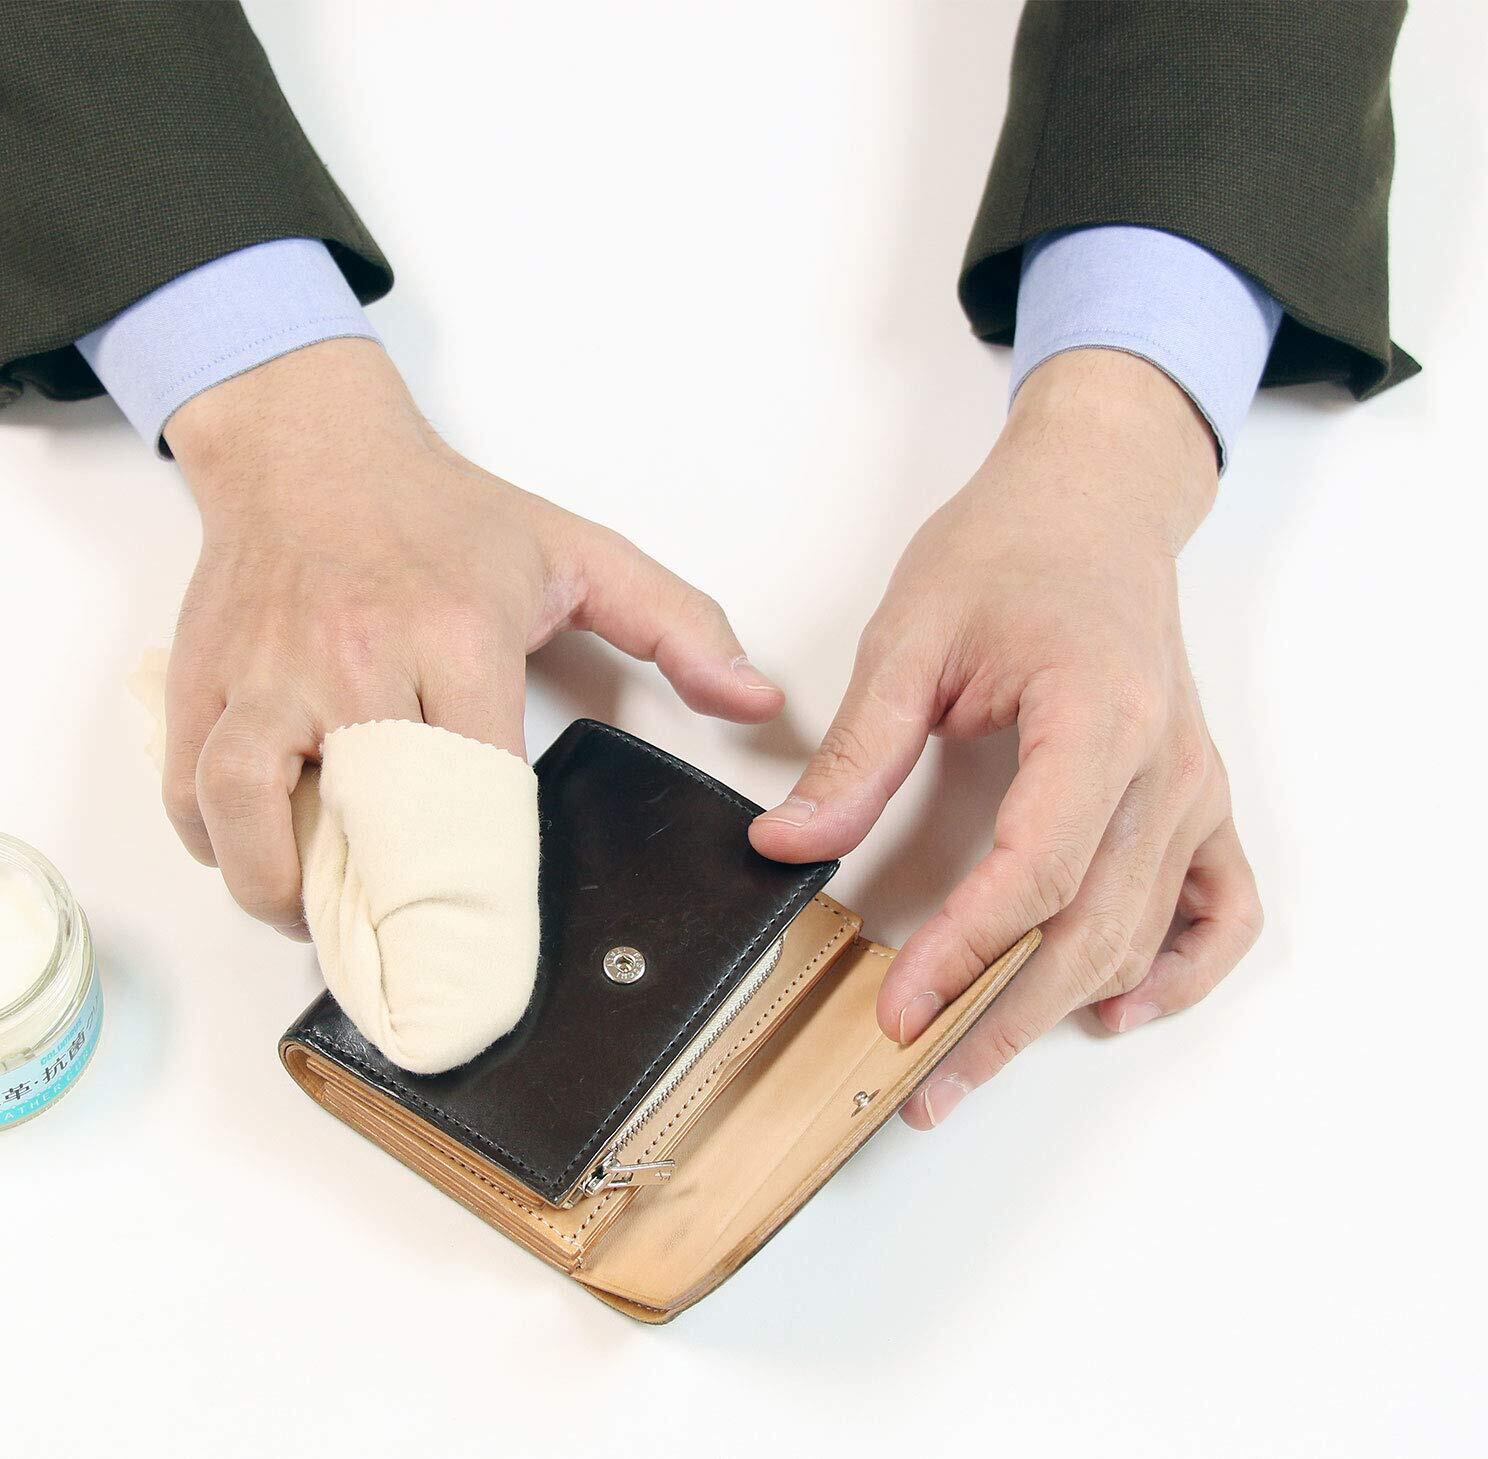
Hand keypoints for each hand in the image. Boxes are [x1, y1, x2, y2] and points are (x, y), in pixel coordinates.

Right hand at [162, 338, 783, 933]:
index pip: (471, 793)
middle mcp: (353, 656)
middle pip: (357, 816)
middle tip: (400, 964)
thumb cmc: (439, 509)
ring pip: (243, 804)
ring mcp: (266, 668)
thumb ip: (678, 624)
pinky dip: (210, 841)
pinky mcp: (201, 675)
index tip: (492, 947)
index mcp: (455, 635)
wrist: (309, 440)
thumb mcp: (577, 550)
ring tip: (309, 917)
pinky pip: (188, 782)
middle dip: (376, 911)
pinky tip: (250, 858)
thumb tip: (756, 699)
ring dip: (272, 886)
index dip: (480, 886)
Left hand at [750, 349, 1263, 1126]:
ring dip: (1058, 1010)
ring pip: (1139, 936)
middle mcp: (1165, 768)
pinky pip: (1218, 911)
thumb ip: (858, 752)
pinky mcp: (1196, 800)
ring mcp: (1193, 790)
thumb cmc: (1009, 550)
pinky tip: (1110, 1007)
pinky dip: (1175, 971)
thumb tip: (790, 844)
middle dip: (998, 1018)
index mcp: (1099, 719)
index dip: (966, 952)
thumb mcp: (911, 637)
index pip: (1037, 871)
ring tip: (973, 1065)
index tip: (898, 1010)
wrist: (1093, 504)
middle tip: (916, 1083)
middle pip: (1089, 930)